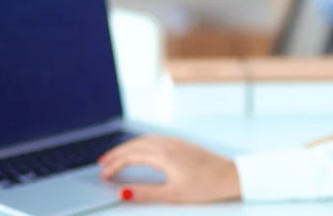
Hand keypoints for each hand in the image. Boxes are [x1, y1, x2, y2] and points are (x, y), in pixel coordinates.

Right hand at [98, 135, 241, 203]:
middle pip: (135, 145)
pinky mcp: (182, 143)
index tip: (103, 174)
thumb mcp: (173, 194)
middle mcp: (168, 144)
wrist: (230, 175)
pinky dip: (141, 143)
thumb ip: (146, 193)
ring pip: (145, 139)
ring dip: (128, 147)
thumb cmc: (205, 186)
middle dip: (116, 154)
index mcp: (164, 155)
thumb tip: (122, 192)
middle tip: (102, 164)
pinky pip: (155, 138)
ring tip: (116, 157)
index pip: (131, 156)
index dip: (115, 164)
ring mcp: (176, 141)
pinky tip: (140, 150)